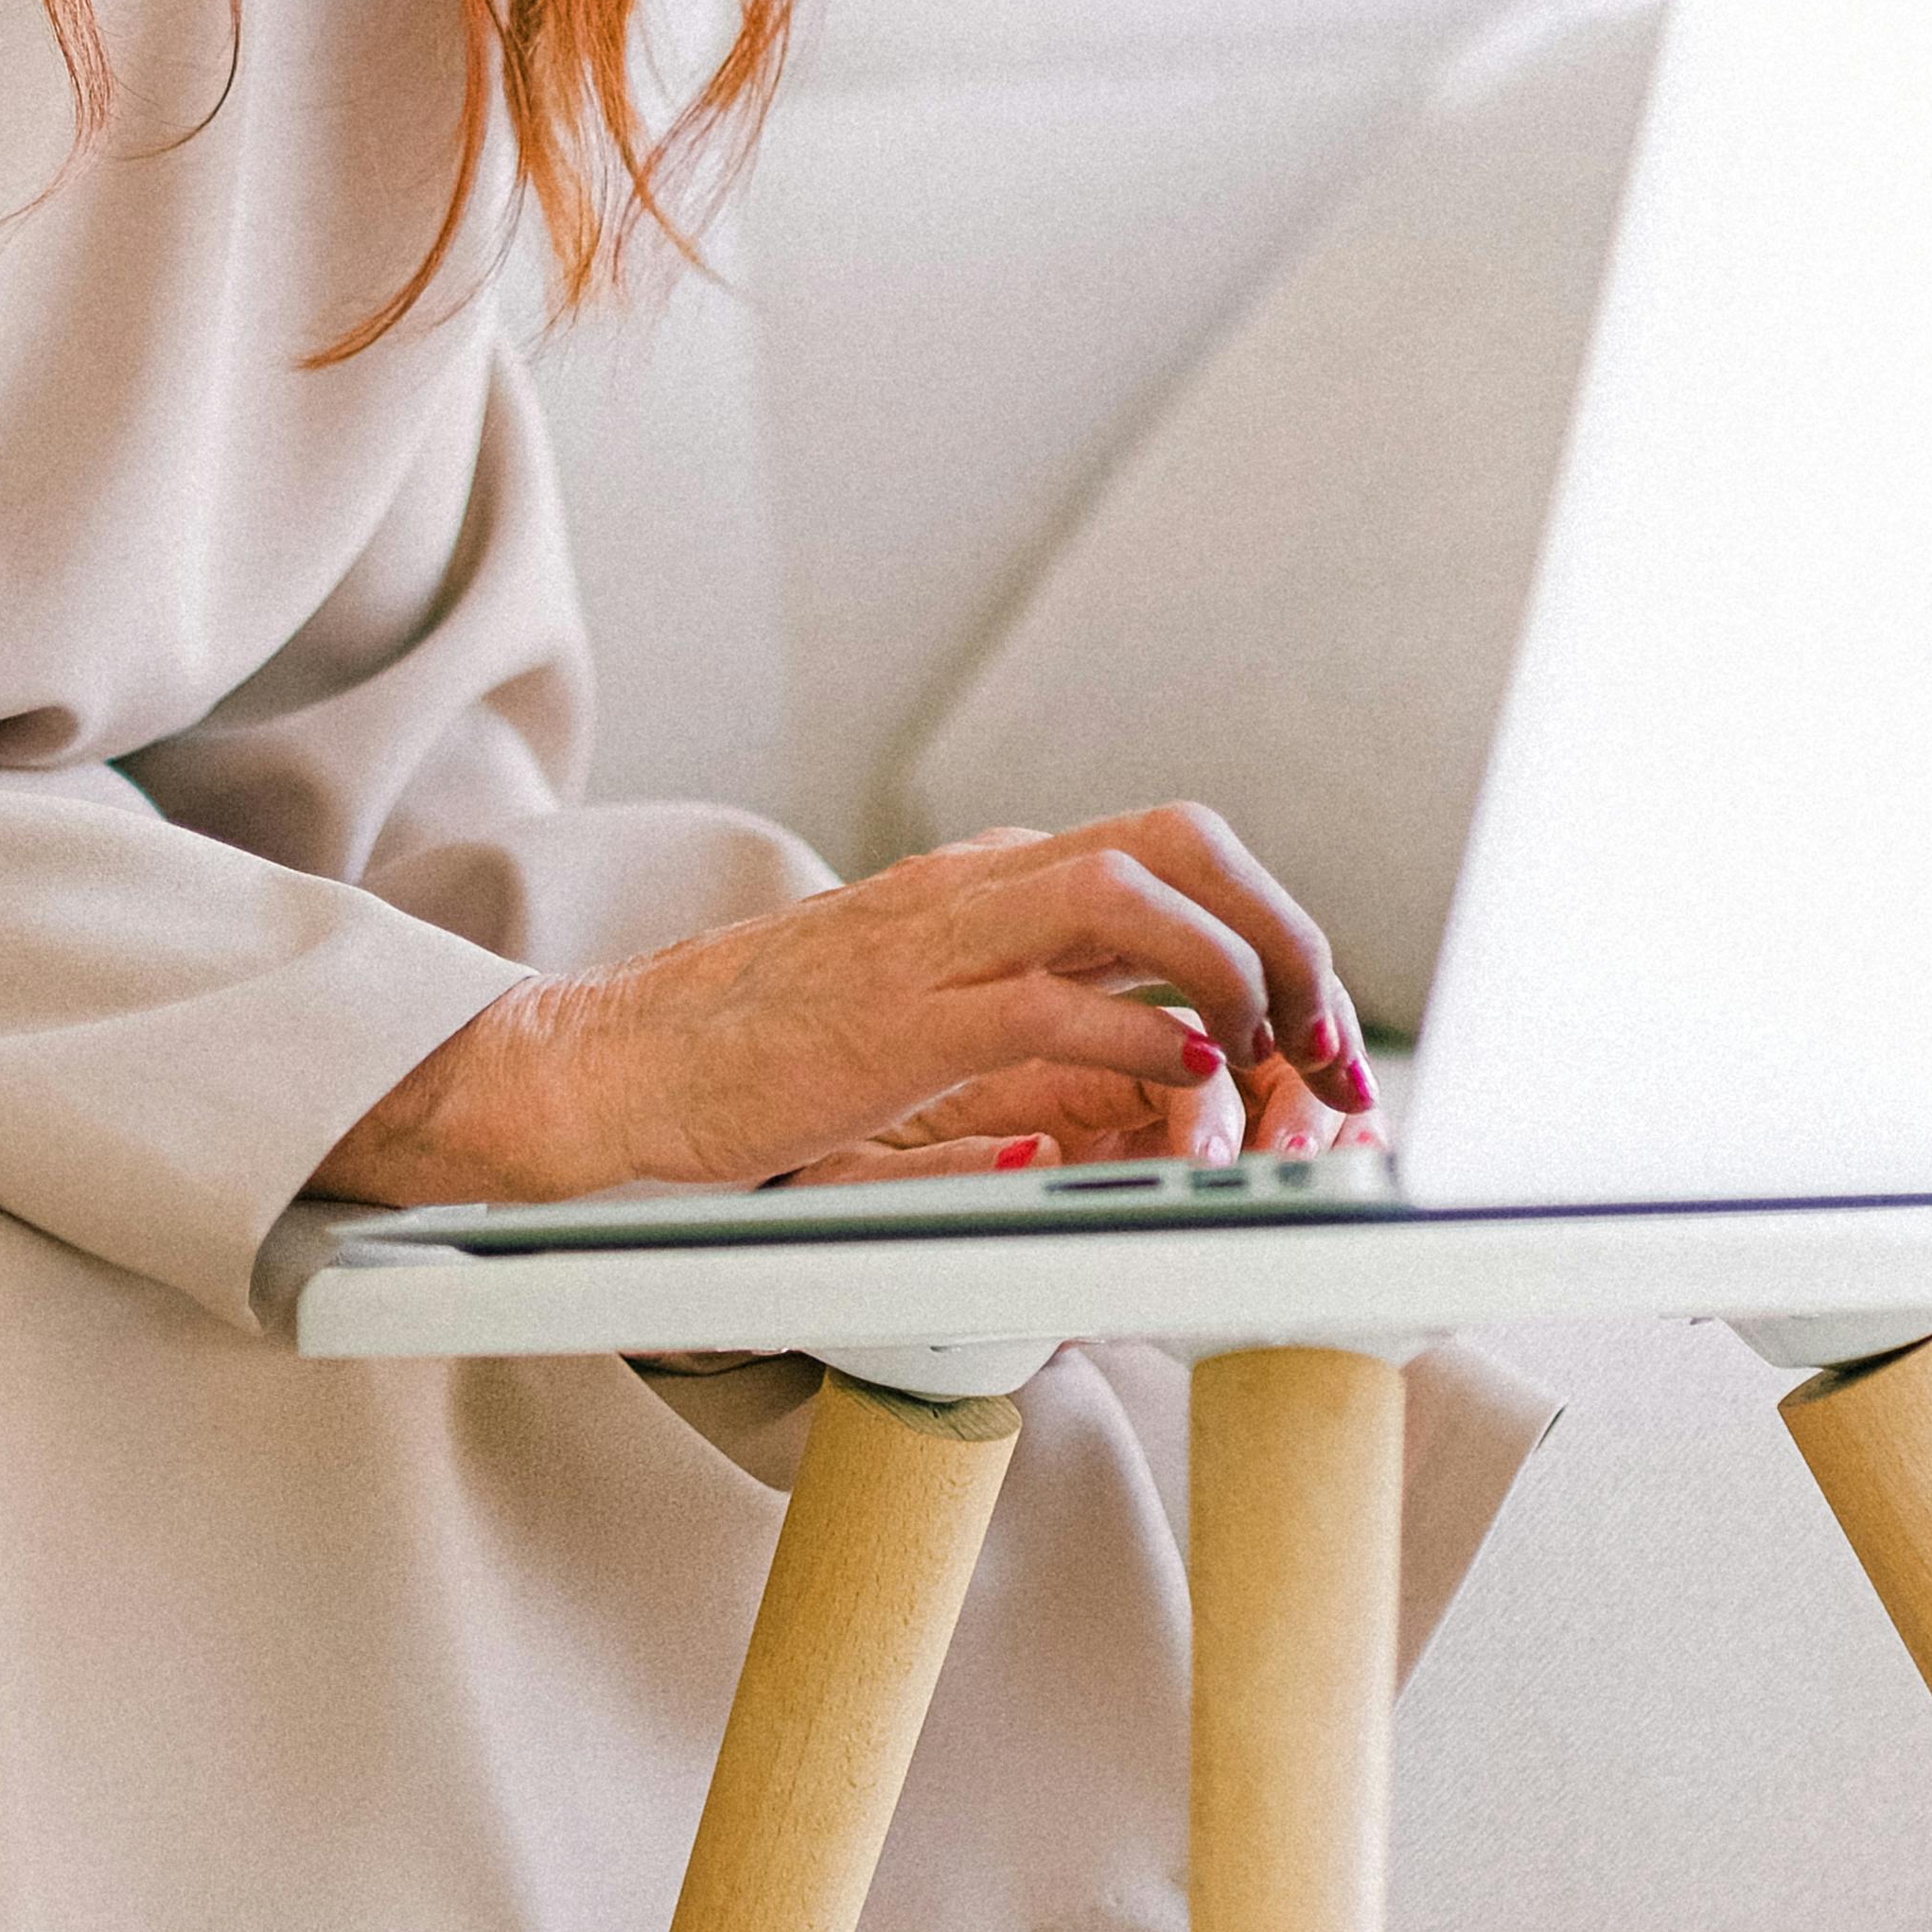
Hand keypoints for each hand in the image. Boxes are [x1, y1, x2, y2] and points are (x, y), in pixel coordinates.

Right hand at [319, 803, 1379, 1208]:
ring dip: (1238, 975)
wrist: (603, 1067)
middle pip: (1184, 843)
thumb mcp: (916, 1028)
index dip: (1273, 933)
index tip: (1318, 1037)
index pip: (1173, 856)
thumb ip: (1027, 1027)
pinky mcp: (898, 1016)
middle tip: (1328, 1048)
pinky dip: (1141, 1037)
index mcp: (983, 886)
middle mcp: (973, 887)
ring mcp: (935, 941)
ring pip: (1137, 893)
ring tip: (1271, 1068)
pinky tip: (1181, 1088)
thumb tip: (1158, 1064)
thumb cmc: (747, 1065)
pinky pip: (1053, 997)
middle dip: (1287, 934)